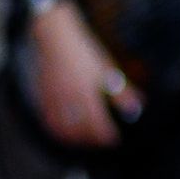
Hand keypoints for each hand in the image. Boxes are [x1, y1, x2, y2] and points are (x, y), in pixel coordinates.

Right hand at [28, 0, 142, 147]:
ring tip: (85, 140)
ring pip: (62, 129)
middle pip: (80, 130)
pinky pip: (49, 121)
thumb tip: (136, 109)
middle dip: (92, 139)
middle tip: (101, 141)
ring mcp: (53, 98)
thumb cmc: (84, 52)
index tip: (114, 140)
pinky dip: (58, 131)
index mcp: (86, 90)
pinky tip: (67, 132)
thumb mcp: (107, 69)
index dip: (106, 135)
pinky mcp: (43, 96)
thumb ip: (122, 92)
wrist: (56, 37)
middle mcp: (68, 97)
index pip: (97, 122)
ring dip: (75, 139)